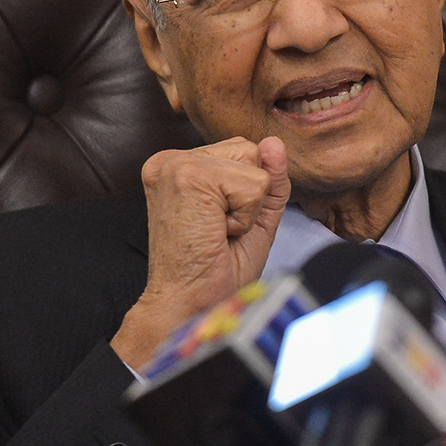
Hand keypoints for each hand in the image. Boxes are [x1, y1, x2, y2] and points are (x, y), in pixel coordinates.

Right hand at [110, 136, 289, 369]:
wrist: (190, 303)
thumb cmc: (215, 270)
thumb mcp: (253, 217)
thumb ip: (267, 178)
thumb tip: (274, 142)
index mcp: (179, 165)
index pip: (242, 151)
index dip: (245, 194)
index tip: (216, 225)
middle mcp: (172, 159)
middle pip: (249, 151)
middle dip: (247, 196)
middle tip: (217, 229)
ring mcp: (177, 164)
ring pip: (254, 166)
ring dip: (247, 208)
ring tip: (216, 231)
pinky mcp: (188, 175)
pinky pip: (254, 184)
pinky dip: (245, 217)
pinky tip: (216, 232)